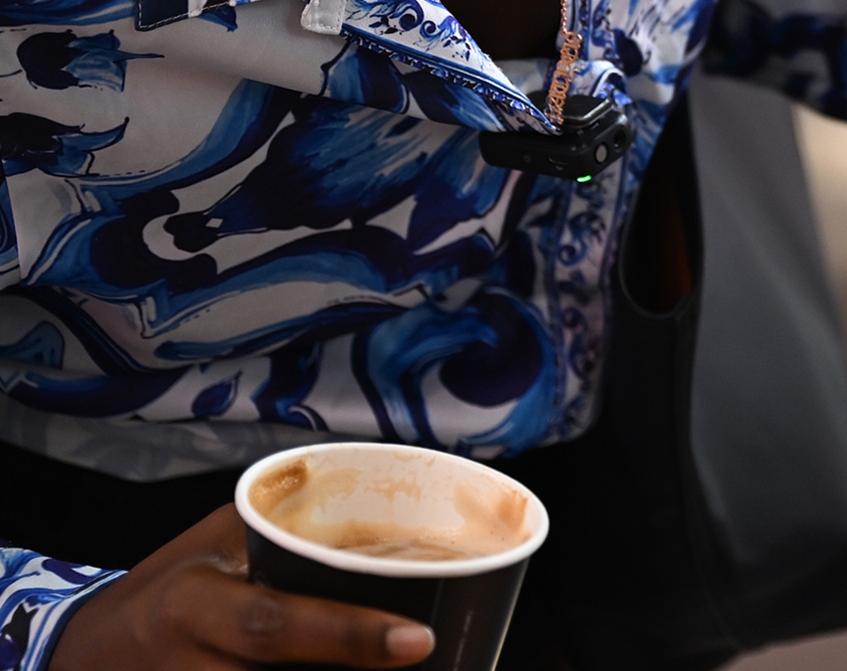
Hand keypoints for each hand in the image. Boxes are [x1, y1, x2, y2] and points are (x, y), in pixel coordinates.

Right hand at [50, 505, 433, 670]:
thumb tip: (392, 525)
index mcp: (192, 605)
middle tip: (424, 658)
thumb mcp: (216, 545)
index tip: (418, 639)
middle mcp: (189, 665)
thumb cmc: (169, 588)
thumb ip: (288, 534)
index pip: (273, 624)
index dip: (347, 635)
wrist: (87, 656)